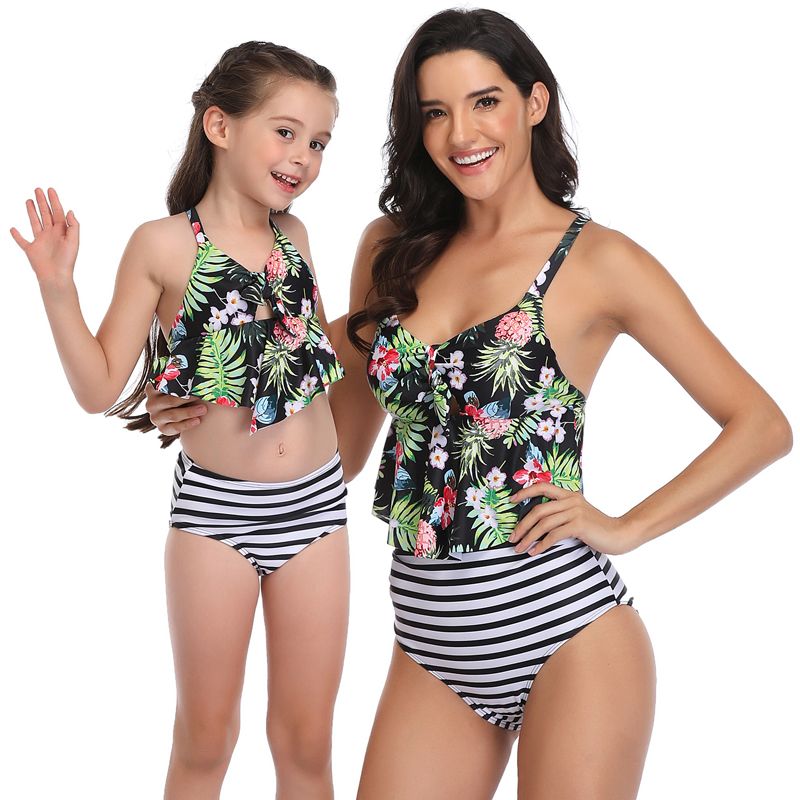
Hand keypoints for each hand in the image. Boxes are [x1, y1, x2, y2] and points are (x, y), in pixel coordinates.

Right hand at [10, 188, 78, 286]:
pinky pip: (22, 241)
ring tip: (29, 200)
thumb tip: (69, 210)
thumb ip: (73, 226)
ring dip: (32, 212)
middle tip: (38, 189)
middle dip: (42, 202)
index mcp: (61, 232)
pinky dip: (16, 235)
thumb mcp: (74, 241)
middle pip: (46, 214)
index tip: (50, 190)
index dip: (54, 201)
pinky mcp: (31, 250)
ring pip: (35, 222)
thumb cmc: (67, 260)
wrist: (56, 276)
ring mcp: (40, 241)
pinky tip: (12, 229)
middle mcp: (51, 234)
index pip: (58, 212)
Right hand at [145, 383, 206, 435]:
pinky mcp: (162, 428)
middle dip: (187, 399)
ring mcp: (155, 418)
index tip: (191, 383)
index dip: (178, 385)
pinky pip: (175, 428)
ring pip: (173, 415)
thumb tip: (197, 367)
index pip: (163, 386)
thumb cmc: (181, 394)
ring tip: (203, 409)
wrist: (181, 411)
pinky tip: (197, 420)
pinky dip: (187, 424)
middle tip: (201, 397)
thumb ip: (181, 379)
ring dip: (189, 412)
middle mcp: (151, 404)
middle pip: (170, 401)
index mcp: (152, 389)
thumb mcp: (178, 386)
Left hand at [507, 482, 639, 556]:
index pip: (542, 486)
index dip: (524, 492)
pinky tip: (534, 552)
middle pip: (537, 510)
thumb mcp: (578, 515)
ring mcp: (575, 511)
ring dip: (528, 538)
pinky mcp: (578, 524)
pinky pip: (553, 535)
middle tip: (512, 538)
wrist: (621, 534)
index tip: (511, 500)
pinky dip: (541, 545)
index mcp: (569, 495)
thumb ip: (562, 514)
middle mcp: (570, 500)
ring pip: (543, 524)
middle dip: (522, 525)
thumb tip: (537, 524)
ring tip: (519, 548)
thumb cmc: (597, 528)